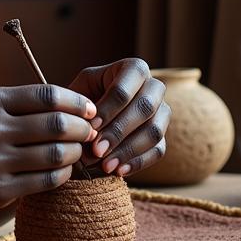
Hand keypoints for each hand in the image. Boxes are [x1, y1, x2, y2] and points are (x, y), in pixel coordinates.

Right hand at [0, 85, 97, 216]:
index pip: (48, 96)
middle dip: (83, 129)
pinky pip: (46, 182)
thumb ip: (16, 103)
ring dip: (76, 153)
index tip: (89, 109)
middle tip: (90, 133)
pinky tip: (60, 171)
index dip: (77, 103)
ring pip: (57, 155)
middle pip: (59, 125)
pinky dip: (62, 175)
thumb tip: (69, 106)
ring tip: (76, 152)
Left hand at [68, 58, 168, 177]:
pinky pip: (158, 150)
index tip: (90, 127)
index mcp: (133, 69)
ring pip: (154, 131)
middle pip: (145, 108)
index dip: (108, 109)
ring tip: (105, 165)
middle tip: (96, 150)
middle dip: (119, 131)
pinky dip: (138, 163)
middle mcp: (154, 87)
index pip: (125, 88)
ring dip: (128, 150)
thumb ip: (81, 105)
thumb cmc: (83, 98)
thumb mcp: (78, 92)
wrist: (92, 116)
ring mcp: (162, 112)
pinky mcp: (163, 136)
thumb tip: (89, 128)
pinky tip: (118, 171)